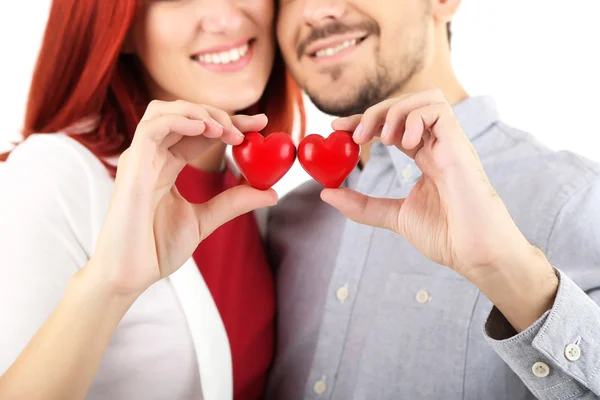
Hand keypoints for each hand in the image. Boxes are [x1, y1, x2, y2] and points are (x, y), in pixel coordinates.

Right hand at [88, 100, 276, 296]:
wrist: (131, 275)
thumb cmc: (157, 249)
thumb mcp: (205, 220)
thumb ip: (234, 202)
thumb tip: (272, 193)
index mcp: (167, 165)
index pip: (200, 132)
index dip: (230, 122)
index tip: (260, 123)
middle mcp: (152, 156)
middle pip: (184, 115)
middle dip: (219, 114)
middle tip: (249, 128)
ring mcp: (140, 158)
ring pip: (164, 111)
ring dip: (199, 112)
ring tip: (225, 130)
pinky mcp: (132, 166)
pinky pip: (152, 127)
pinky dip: (179, 120)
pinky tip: (204, 128)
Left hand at [323, 89, 556, 329]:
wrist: (474, 253)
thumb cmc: (445, 236)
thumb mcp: (393, 216)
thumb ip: (362, 205)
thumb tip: (326, 193)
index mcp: (425, 156)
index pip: (393, 123)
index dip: (364, 119)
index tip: (337, 127)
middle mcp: (438, 144)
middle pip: (407, 104)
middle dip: (374, 111)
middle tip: (354, 135)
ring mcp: (450, 143)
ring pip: (425, 97)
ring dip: (394, 110)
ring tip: (381, 139)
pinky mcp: (459, 146)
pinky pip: (438, 110)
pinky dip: (414, 118)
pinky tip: (404, 142)